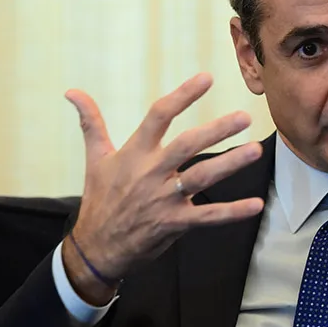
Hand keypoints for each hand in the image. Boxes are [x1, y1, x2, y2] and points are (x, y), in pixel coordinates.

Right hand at [63, 73, 264, 304]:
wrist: (95, 248)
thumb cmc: (100, 199)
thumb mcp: (95, 159)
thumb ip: (91, 123)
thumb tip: (72, 91)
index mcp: (134, 153)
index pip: (159, 116)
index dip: (182, 96)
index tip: (206, 78)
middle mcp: (150, 172)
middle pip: (187, 146)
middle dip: (216, 130)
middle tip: (244, 117)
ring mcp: (163, 199)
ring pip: (202, 178)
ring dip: (230, 164)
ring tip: (255, 150)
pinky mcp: (174, 223)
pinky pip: (208, 217)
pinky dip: (232, 212)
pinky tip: (256, 205)